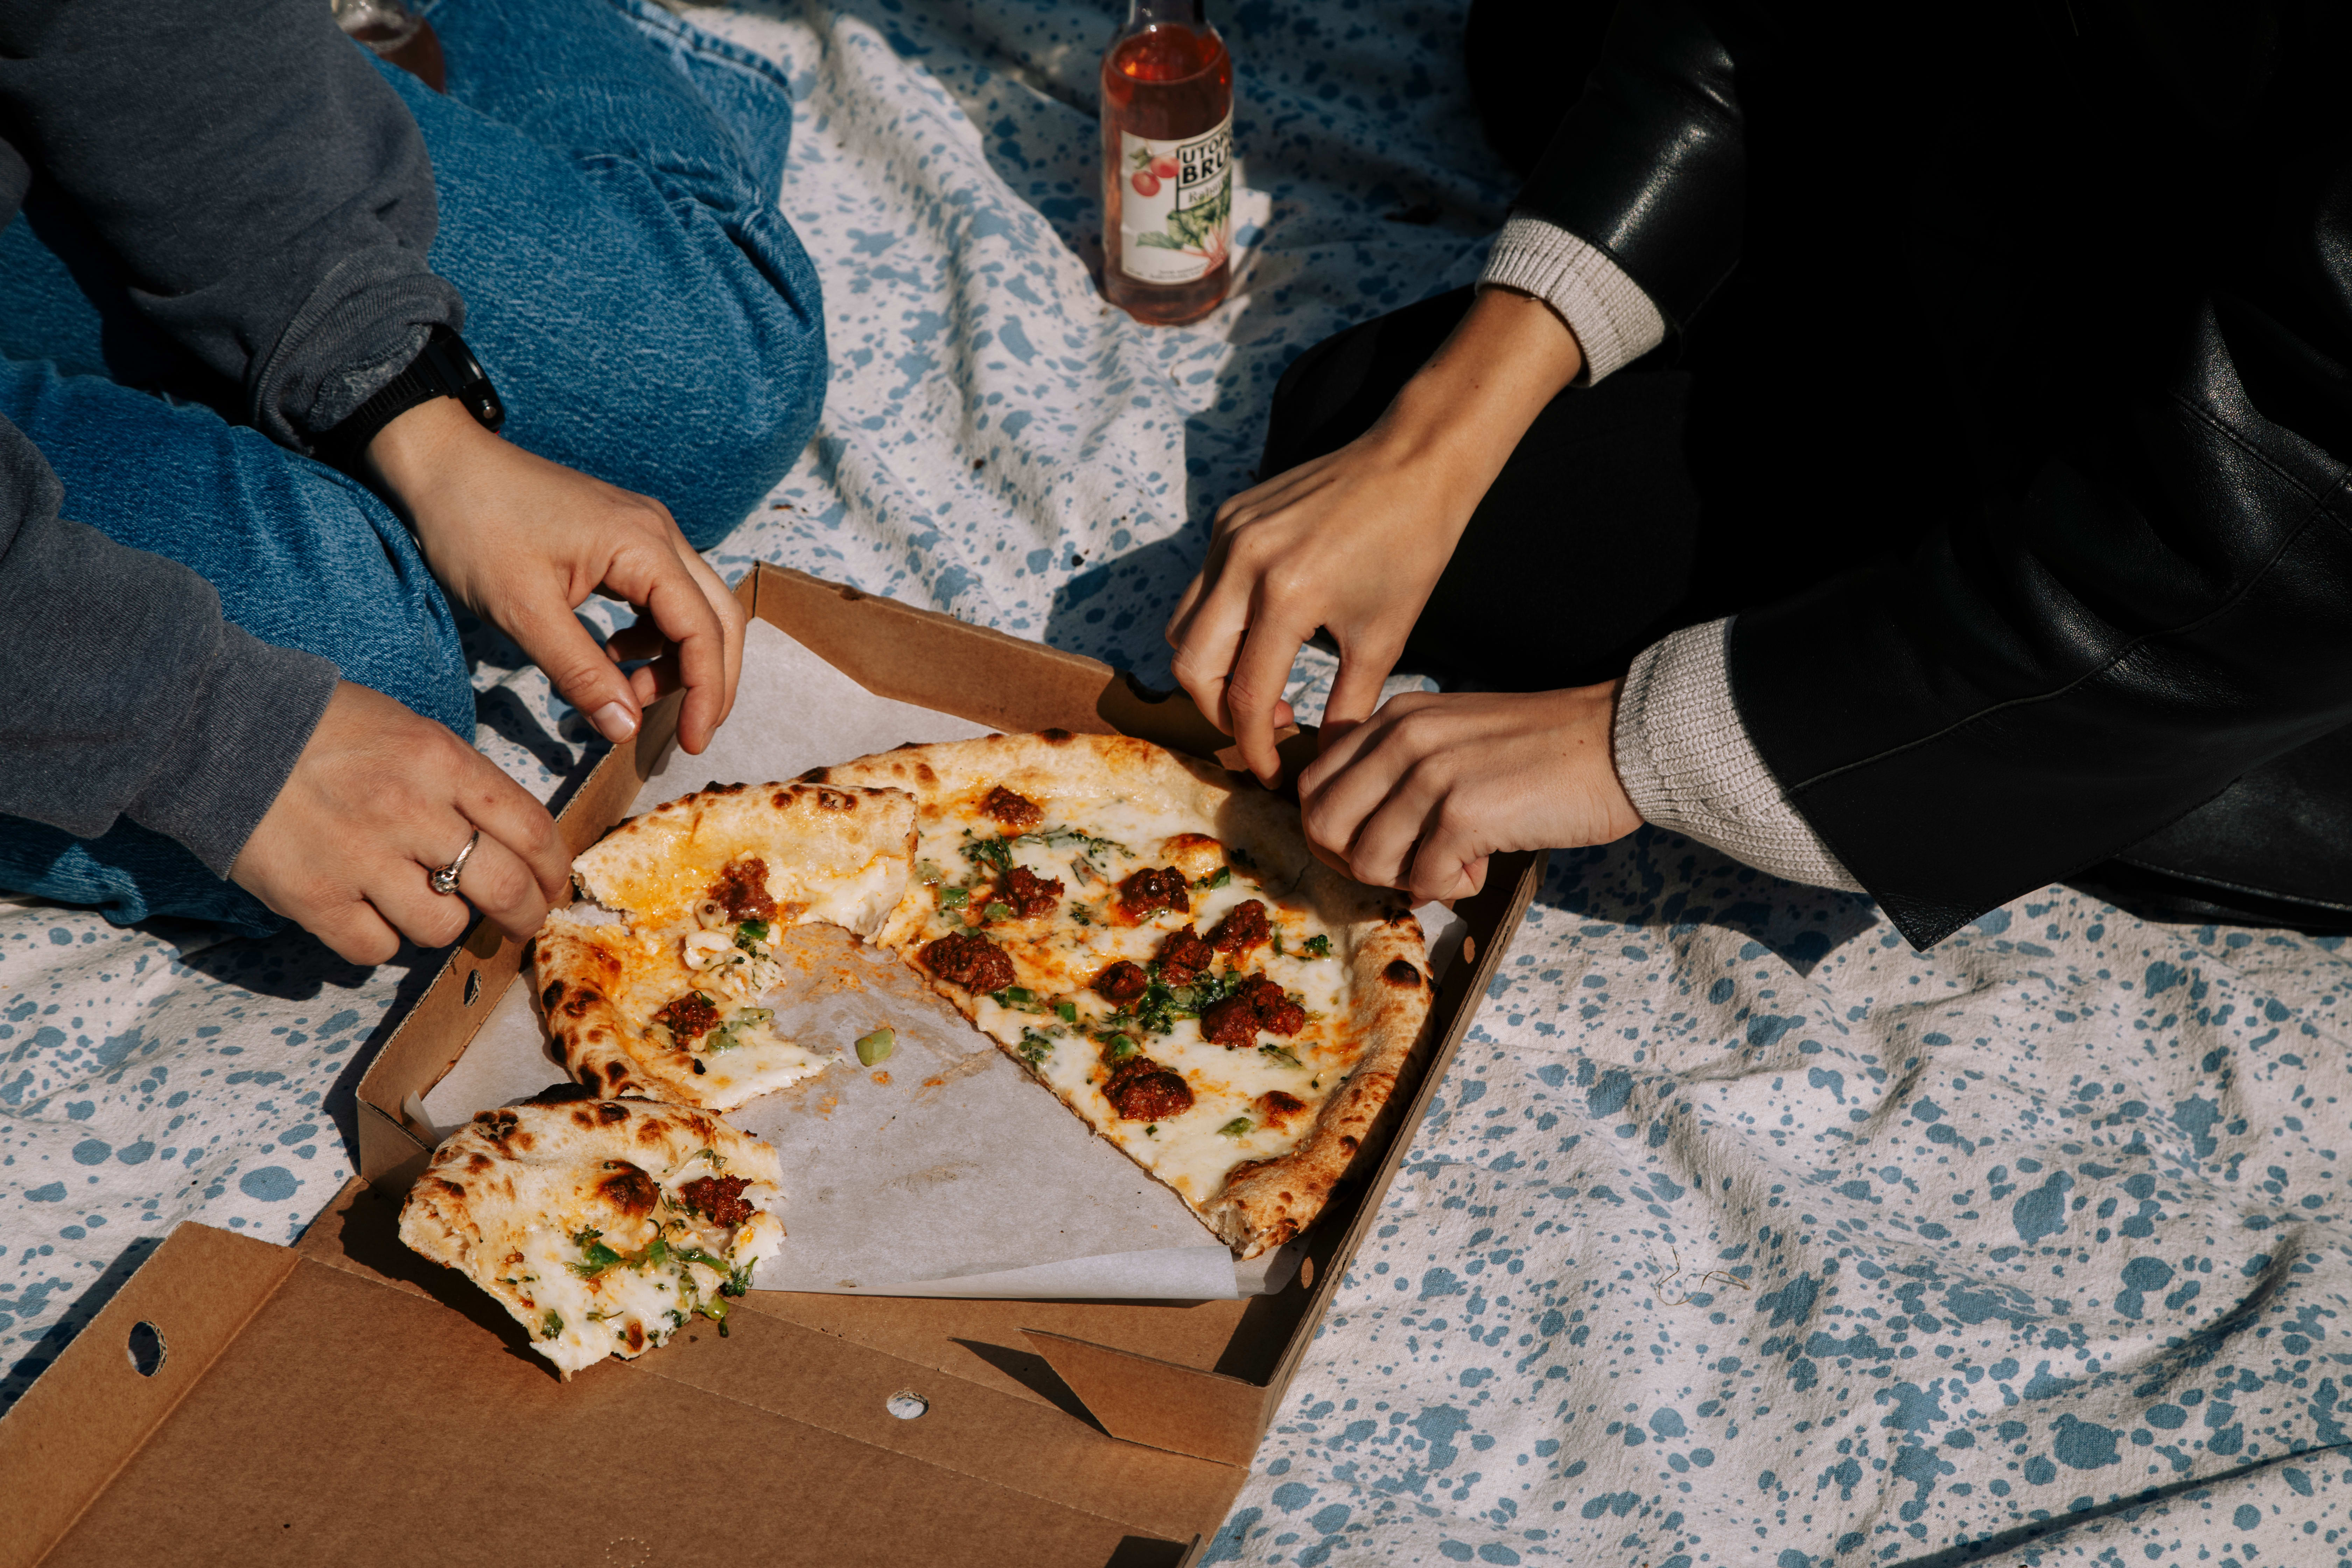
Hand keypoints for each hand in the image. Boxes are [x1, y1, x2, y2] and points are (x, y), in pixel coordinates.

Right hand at [232, 682, 570, 962]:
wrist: (218, 730)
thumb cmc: (325, 730)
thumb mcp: (411, 733)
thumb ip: (462, 783)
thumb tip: (510, 841)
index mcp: (443, 762)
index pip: (531, 829)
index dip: (553, 870)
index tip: (552, 886)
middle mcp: (411, 812)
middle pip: (504, 887)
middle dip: (525, 914)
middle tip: (521, 923)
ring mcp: (362, 859)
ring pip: (442, 926)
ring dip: (441, 922)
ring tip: (416, 900)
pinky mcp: (315, 899)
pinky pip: (377, 949)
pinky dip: (379, 940)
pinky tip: (365, 912)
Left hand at [361, 398, 744, 754]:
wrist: (441, 464)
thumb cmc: (475, 526)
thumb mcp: (524, 611)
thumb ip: (581, 673)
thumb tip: (626, 729)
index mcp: (644, 546)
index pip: (703, 629)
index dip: (706, 692)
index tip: (692, 744)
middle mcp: (658, 533)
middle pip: (718, 617)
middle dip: (711, 680)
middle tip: (689, 733)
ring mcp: (644, 532)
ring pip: (694, 607)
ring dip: (678, 660)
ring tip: (632, 694)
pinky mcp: (624, 538)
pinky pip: (662, 596)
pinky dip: (653, 637)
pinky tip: (614, 654)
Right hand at [1166, 287, 1584, 783]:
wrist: (1415, 461)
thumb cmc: (1412, 547)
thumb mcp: (1385, 638)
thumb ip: (1348, 706)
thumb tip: (1325, 763)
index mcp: (1285, 595)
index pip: (1246, 697)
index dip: (1255, 747)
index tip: (1272, 773)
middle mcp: (1242, 562)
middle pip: (1191, 666)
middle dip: (1219, 712)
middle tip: (1262, 728)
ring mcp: (1227, 534)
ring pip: (1183, 627)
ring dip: (1211, 670)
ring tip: (1264, 683)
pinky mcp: (1227, 517)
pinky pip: (1201, 588)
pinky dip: (1219, 624)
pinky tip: (1264, 633)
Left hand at [1296, 684, 1640, 902]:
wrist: (1618, 742)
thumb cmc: (1542, 751)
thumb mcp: (1453, 738)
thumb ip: (1402, 773)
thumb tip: (1363, 846)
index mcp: (1395, 718)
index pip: (1314, 783)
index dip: (1333, 831)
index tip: (1374, 847)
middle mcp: (1403, 738)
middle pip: (1322, 823)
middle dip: (1354, 861)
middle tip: (1405, 866)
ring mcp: (1430, 773)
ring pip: (1365, 858)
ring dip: (1405, 878)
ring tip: (1452, 863)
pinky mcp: (1464, 813)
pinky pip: (1422, 879)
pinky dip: (1449, 888)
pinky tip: (1482, 866)